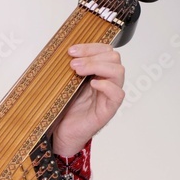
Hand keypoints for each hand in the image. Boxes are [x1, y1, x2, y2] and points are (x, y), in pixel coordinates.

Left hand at [51, 42, 124, 156]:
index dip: (90, 47)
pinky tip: (93, 84)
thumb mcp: (66, 82)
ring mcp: (109, 95)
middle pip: (114, 57)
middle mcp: (107, 81)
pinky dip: (107, 86)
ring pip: (118, 72)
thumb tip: (64, 51)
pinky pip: (118, 94)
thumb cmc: (65, 108)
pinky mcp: (108, 110)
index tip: (71, 50)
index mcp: (98, 72)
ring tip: (79, 71)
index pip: (104, 50)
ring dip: (98, 66)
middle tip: (73, 63)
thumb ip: (70, 68)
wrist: (61, 132)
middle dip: (92, 55)